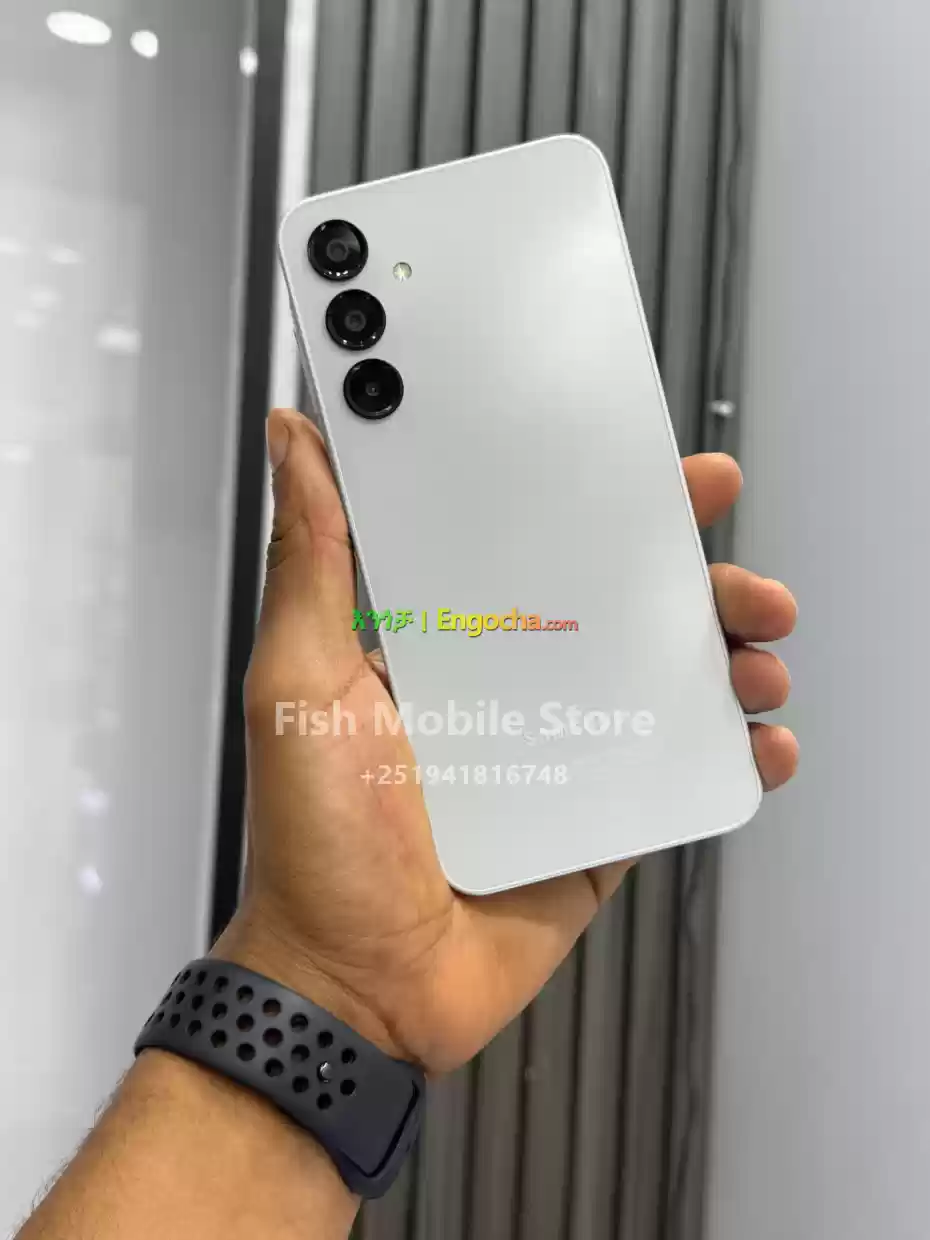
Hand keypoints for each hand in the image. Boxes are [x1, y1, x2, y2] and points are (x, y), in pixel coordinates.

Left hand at [215, 408, 797, 1073]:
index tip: (666, 476)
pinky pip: (675, 779)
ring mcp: (561, 757)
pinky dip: (732, 758)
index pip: (536, 547)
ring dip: (730, 664)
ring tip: (763, 663)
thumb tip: (293, 437)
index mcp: (449, 641)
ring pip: (664, 688)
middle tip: (744, 577)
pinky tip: (764, 746)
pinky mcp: (598, 826)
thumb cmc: (317, 836)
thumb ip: (313, 563)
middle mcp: (512, 687)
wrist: (357, 987)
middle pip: (621, 612)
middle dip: (696, 585)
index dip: (603, 507)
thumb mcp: (301, 682)